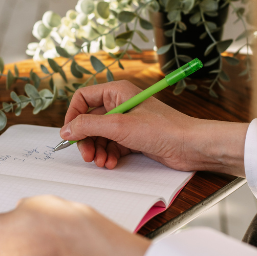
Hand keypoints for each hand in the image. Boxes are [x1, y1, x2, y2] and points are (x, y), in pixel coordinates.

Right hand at [60, 80, 248, 175]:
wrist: (190, 146)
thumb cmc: (162, 129)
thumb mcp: (119, 126)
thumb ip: (88, 126)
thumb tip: (66, 130)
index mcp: (117, 92)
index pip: (83, 98)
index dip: (73, 115)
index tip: (69, 134)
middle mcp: (121, 104)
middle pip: (90, 120)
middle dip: (86, 139)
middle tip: (87, 155)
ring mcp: (127, 122)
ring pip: (100, 136)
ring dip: (98, 150)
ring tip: (102, 162)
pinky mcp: (134, 138)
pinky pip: (112, 146)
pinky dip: (109, 155)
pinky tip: (112, 163)